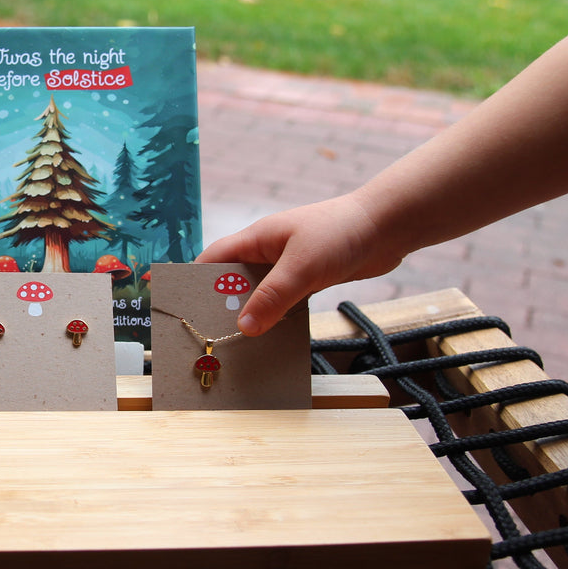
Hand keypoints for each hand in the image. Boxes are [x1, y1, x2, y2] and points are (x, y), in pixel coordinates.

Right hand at [196, 193, 404, 335]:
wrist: (388, 225)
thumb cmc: (341, 233)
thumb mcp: (302, 267)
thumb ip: (273, 297)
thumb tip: (244, 327)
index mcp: (257, 239)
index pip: (214, 260)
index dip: (194, 280)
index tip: (179, 303)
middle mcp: (268, 252)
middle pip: (234, 281)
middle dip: (222, 305)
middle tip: (211, 334)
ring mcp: (289, 266)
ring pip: (261, 294)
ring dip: (253, 314)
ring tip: (240, 343)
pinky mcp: (309, 278)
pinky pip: (284, 301)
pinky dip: (277, 316)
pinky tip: (274, 336)